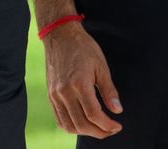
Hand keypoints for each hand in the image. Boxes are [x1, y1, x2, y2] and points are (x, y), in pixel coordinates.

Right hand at [43, 22, 123, 137]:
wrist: (60, 35)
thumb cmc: (83, 47)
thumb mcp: (101, 65)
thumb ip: (109, 90)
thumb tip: (117, 110)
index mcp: (79, 83)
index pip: (94, 115)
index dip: (107, 125)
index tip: (117, 126)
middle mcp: (64, 92)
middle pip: (82, 124)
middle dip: (99, 132)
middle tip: (111, 130)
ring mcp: (55, 95)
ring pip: (69, 125)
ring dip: (86, 132)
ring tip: (99, 128)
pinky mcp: (50, 95)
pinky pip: (60, 119)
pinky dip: (72, 127)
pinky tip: (84, 124)